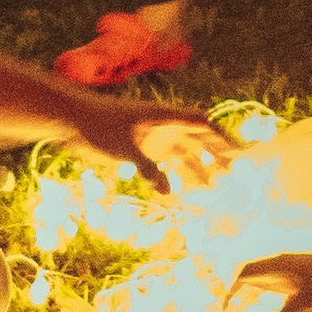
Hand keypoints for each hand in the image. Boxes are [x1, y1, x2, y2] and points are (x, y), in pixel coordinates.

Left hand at [56, 92, 233, 195]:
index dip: (221, 137)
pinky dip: (174, 177)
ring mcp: (152, 138)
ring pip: (183, 155)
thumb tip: (169, 193)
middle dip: (216, 158)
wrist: (73, 120)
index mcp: (164, 117)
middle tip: (232, 178)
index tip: (238, 153)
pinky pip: (165, 164)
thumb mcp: (124, 150)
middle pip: (197, 140)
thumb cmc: (100, 127)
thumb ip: (148, 170)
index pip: (202, 123)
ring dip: (197, 170)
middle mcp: (163, 126)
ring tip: (212, 191)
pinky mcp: (141, 149)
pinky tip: (179, 194)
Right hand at [224, 248, 311, 311]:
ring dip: (246, 290)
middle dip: (232, 289)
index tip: (223, 308)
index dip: (228, 288)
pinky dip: (261, 292)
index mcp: (276, 265)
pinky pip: (272, 281)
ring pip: (259, 277)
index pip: (243, 272)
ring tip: (238, 309)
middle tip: (223, 310)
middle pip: (247, 272)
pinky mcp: (296, 274)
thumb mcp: (302, 306)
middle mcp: (278, 264)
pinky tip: (263, 307)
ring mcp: (287, 268)